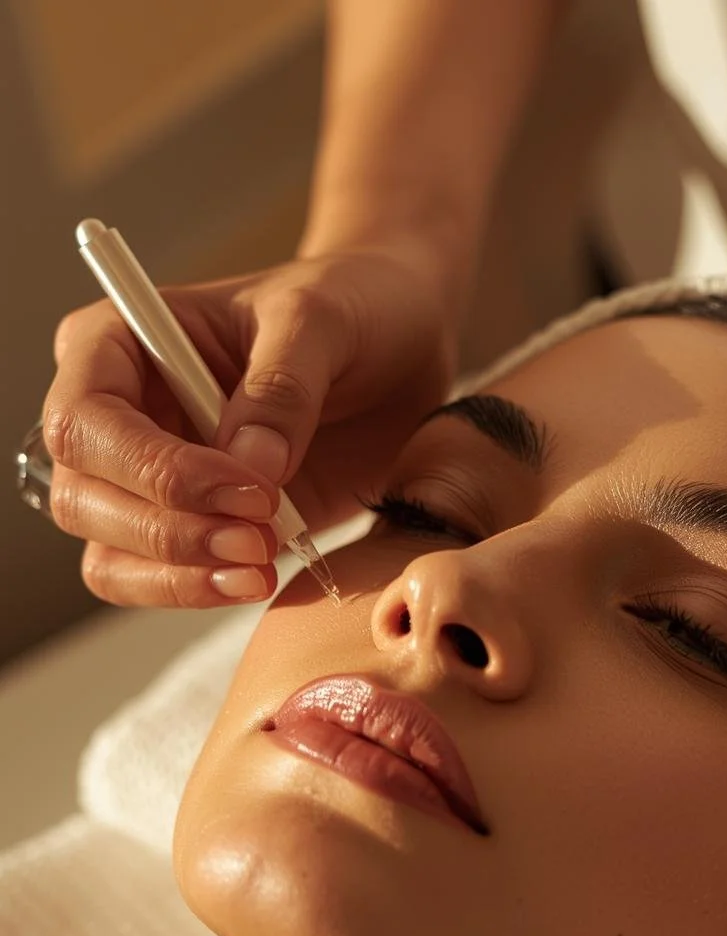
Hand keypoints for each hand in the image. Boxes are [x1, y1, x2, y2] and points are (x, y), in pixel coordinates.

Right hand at [42, 239, 455, 606]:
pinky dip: (198, 591)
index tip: (246, 489)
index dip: (153, 468)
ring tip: (260, 570)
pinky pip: (157, 580)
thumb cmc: (350, 311)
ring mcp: (147, 480)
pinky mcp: (192, 527)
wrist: (401, 352)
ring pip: (109, 554)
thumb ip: (282, 387)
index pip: (86, 420)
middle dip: (169, 531)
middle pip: (83, 497)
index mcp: (118, 343)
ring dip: (179, 575)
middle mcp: (116, 415)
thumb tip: (247, 468)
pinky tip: (258, 579)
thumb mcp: (321, 321)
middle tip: (260, 540)